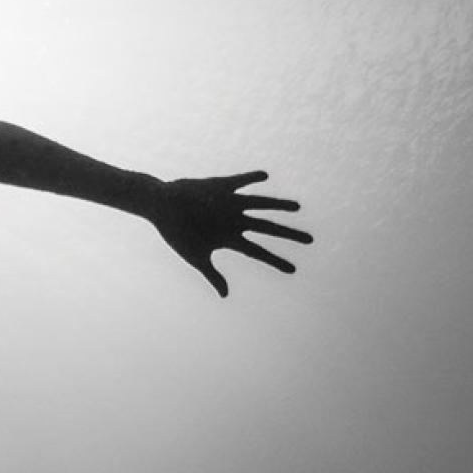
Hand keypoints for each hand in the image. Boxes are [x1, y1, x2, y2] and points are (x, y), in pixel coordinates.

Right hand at [151, 171, 311, 296]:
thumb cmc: (176, 233)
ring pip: (261, 204)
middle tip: (311, 240)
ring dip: (279, 205)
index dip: (276, 261)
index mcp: (230, 238)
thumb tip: (226, 296)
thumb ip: (213, 275)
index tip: (294, 270)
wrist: (161, 206)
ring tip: (298, 207)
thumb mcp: (196, 257)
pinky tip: (265, 176)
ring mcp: (230, 203)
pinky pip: (240, 182)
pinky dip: (251, 179)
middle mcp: (235, 220)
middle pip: (268, 228)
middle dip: (289, 234)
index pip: (259, 252)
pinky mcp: (221, 186)